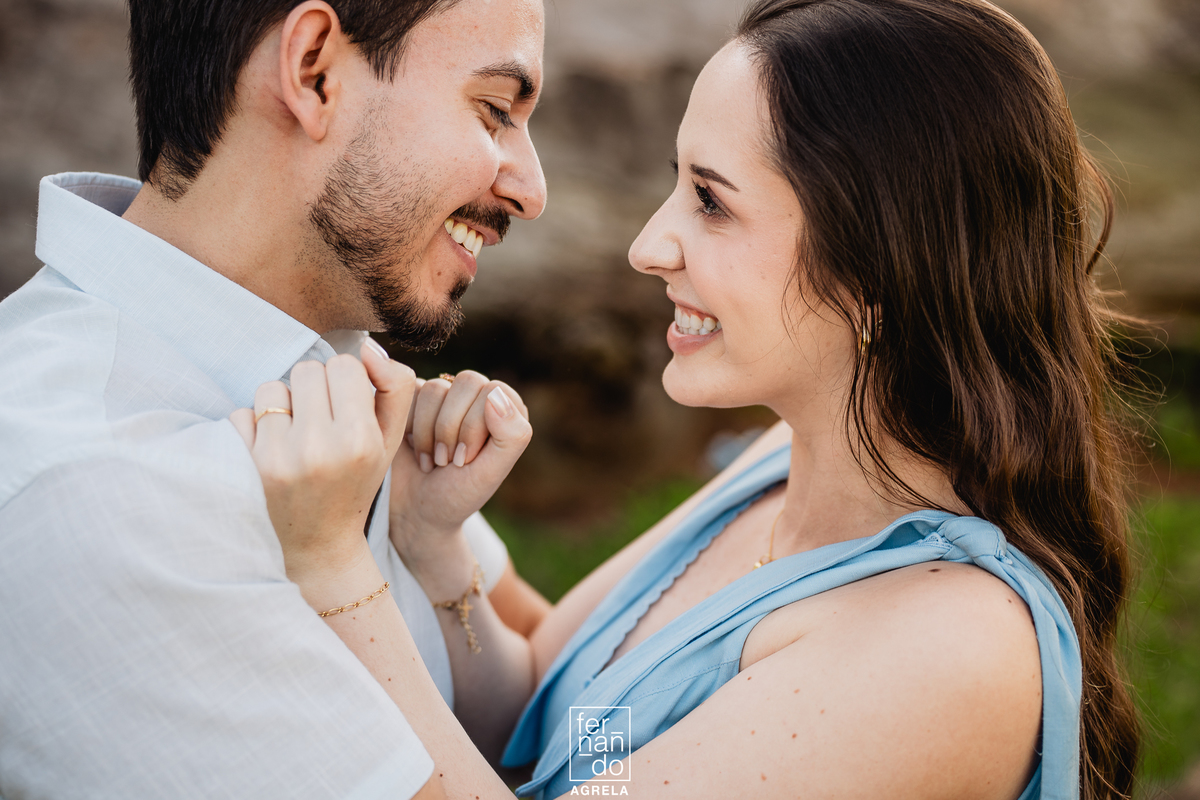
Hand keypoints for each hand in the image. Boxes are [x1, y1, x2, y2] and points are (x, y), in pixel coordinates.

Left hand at [230, 340, 416, 581]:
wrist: (317, 544)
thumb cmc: (356, 481)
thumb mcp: (389, 441)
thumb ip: (395, 387)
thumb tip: (367, 347)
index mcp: (360, 439)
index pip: (344, 365)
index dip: (344, 382)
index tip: (345, 409)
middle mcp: (320, 447)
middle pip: (308, 370)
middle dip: (313, 390)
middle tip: (319, 423)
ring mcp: (279, 458)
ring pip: (272, 388)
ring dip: (281, 406)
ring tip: (294, 438)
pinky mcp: (247, 466)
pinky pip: (241, 414)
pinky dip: (253, 428)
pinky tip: (271, 454)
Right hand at [390, 371, 530, 565]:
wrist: (416, 512)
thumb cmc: (459, 495)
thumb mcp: (491, 473)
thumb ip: (511, 436)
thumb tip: (496, 394)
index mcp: (508, 410)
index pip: (494, 391)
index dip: (474, 426)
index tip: (465, 460)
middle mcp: (479, 397)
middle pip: (467, 381)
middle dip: (450, 428)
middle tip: (446, 462)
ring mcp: (446, 396)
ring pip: (434, 387)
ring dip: (427, 431)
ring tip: (432, 460)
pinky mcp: (414, 399)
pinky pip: (408, 392)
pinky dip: (408, 426)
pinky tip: (413, 449)